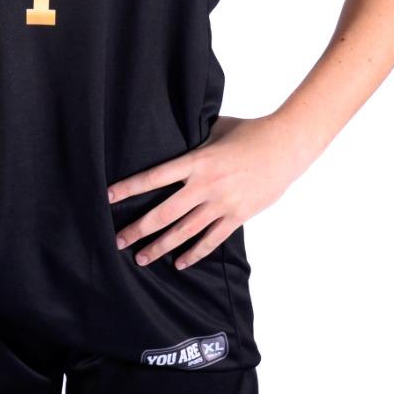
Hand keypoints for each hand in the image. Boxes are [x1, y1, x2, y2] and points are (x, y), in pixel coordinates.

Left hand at [106, 114, 297, 269]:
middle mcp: (205, 185)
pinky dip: (194, 253)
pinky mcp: (238, 216)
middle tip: (117, 241)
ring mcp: (222, 203)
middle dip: (138, 229)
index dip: (129, 188)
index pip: (154, 177)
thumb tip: (173, 133)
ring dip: (160, 247)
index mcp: (196, 161)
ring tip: (141, 258)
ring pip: (184, 231)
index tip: (107, 197)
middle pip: (164, 213)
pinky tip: (179, 263)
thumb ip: (193, 138)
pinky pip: (211, 240)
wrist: (286, 146)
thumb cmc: (249, 132)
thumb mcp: (215, 129)